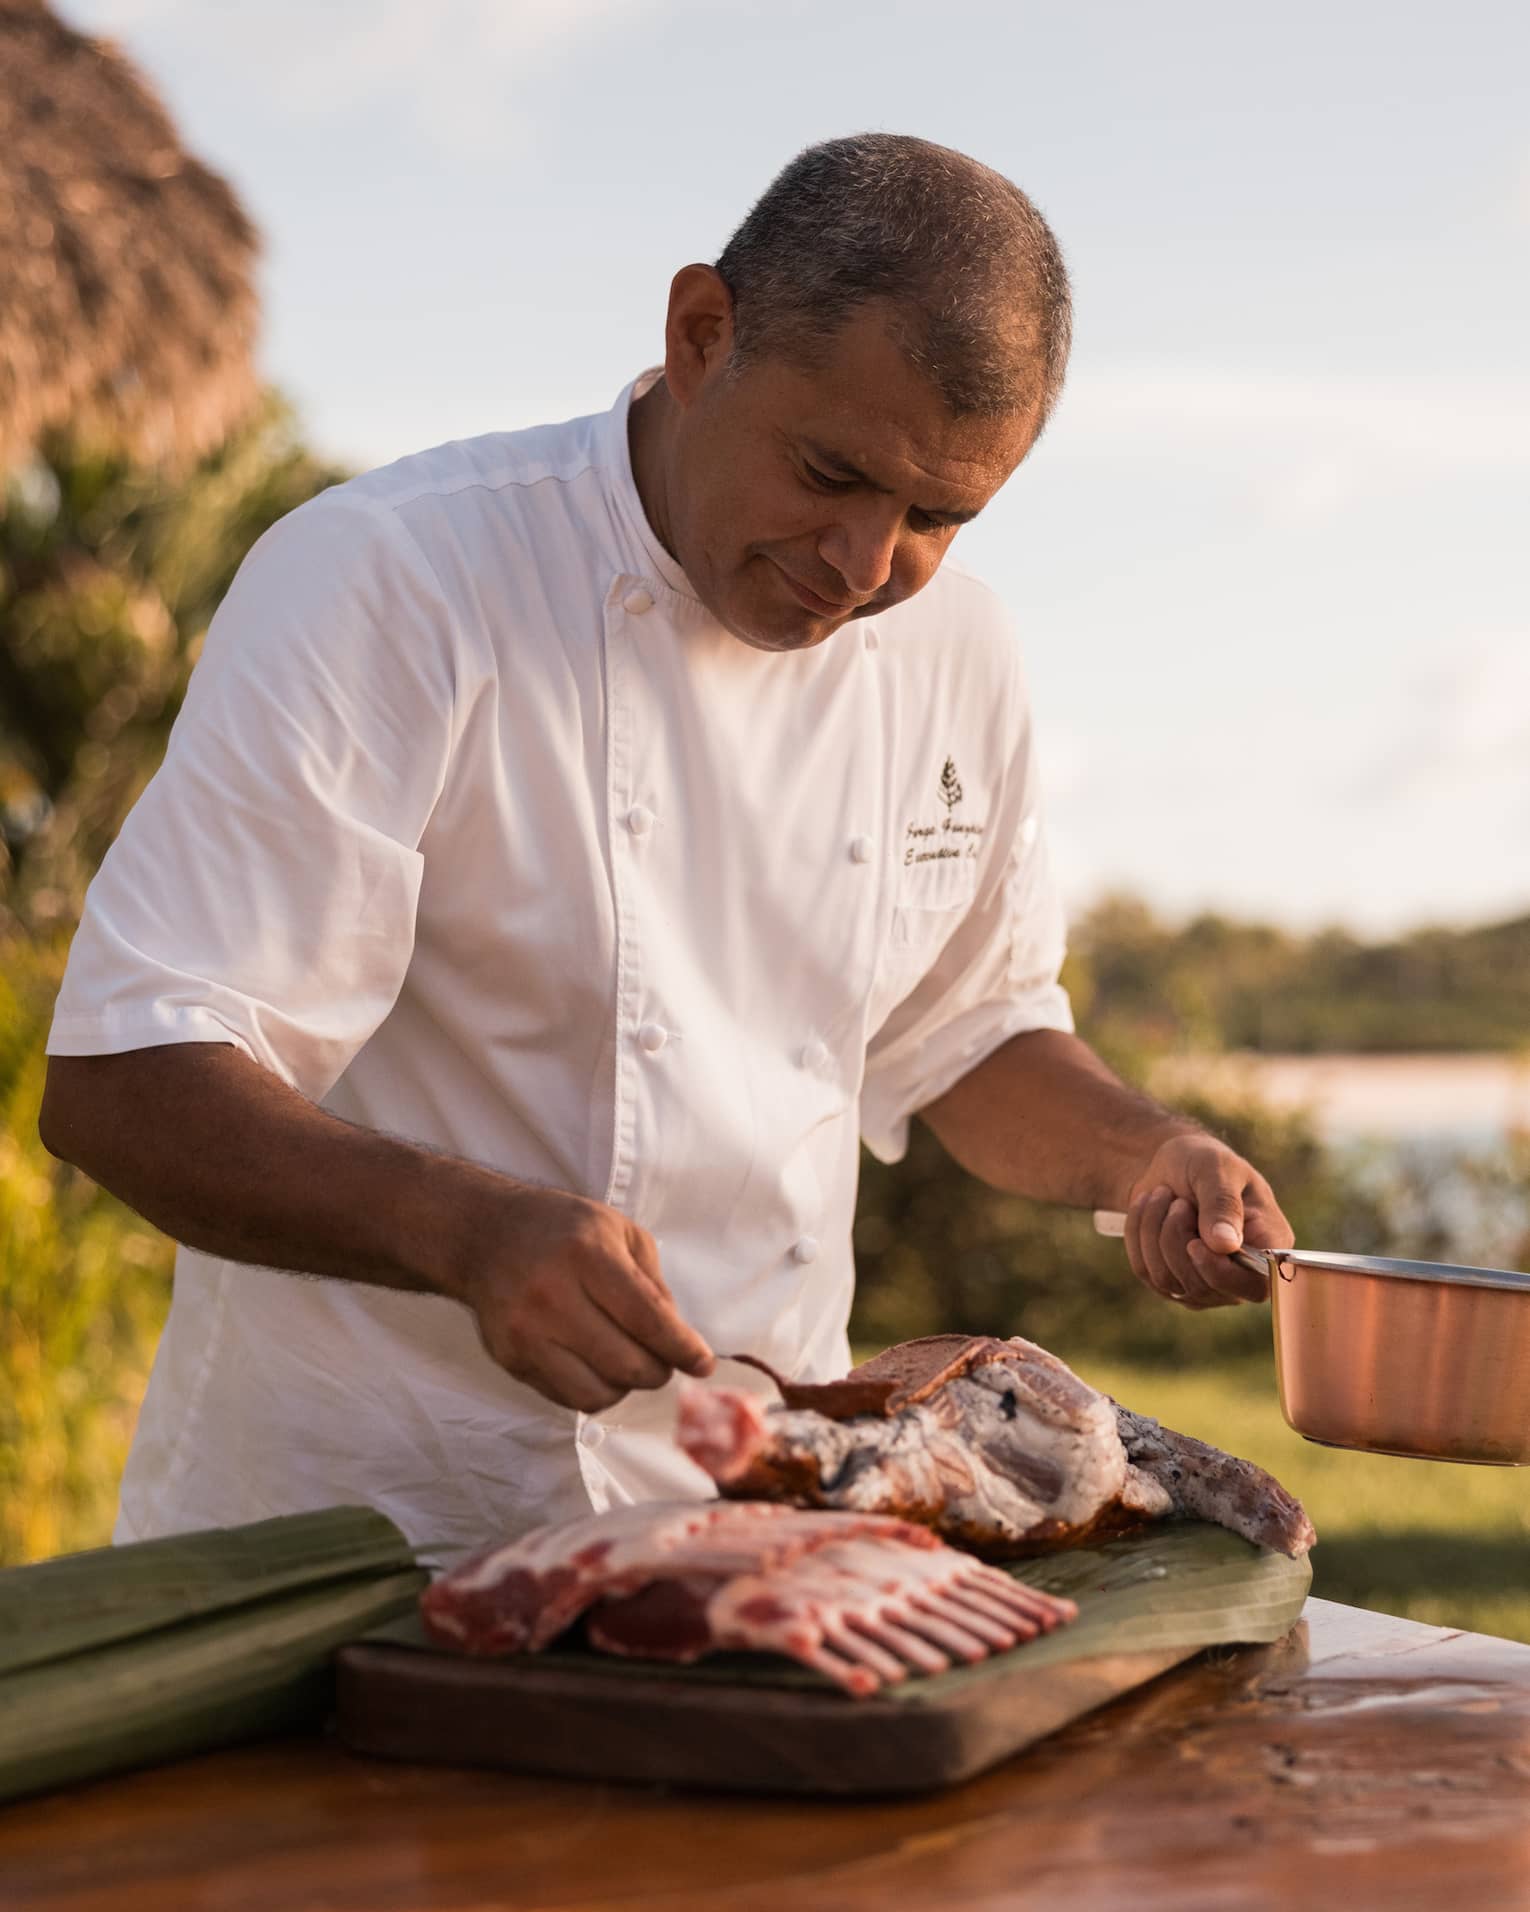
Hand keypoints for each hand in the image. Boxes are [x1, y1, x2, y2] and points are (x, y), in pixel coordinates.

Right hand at [456, 1185, 714, 1409]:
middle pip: (626, 1364)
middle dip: (659, 1371)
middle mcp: (552, 1296)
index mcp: (586, 1255)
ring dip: (626, 1387)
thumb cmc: (562, 1229)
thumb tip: (678, 1339)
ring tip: (628, 1363)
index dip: (683, 1348)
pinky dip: (595, 1391)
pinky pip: (567, 1397)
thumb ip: (653, 1284)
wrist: (484, 1236)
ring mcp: (526, 1332)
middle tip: (665, 1361)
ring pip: (597, 1393)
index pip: (647, 1318)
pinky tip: (597, 1366)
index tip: (703, 1363)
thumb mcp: (618, 1232)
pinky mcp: (511, 1359)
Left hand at [1123, 1130, 1293, 1309]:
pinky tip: (1148, 1209)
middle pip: (1202, 1286)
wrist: (1171, 1166)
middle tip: (1178, 1201)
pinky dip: (1138, 1234)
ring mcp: (1204, 1284)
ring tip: (1163, 1197)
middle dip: (1177, 1238)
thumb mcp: (1217, 1168)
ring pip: (1167, 1280)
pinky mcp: (1170, 1281)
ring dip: (1154, 1231)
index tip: (1195, 1244)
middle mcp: (1240, 1273)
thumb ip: (1223, 1203)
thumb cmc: (1204, 1162)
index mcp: (1268, 1245)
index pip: (1255, 1286)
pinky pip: (1144, 1270)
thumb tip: (1225, 1245)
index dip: (1221, 1274)